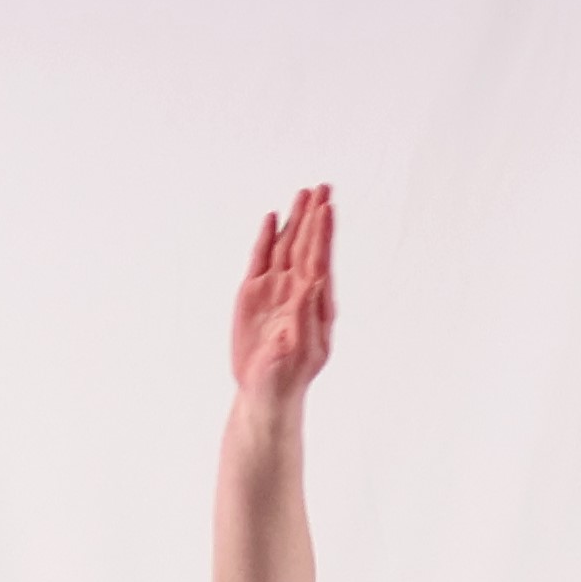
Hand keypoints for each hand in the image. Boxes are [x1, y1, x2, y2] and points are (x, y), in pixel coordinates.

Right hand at [230, 185, 334, 400]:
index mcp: (314, 304)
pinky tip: (272, 218)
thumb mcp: (301, 352)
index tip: (327, 209)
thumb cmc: (288, 378)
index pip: (320, 261)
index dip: (323, 234)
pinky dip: (266, 238)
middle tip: (323, 188)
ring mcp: (275, 290)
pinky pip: (260, 259)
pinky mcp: (253, 294)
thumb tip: (312, 285)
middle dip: (315, 217)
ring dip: (295, 220)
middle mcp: (296, 291)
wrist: (265, 393)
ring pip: (286, 246)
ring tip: (304, 193)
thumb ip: (306, 318)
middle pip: (306, 246)